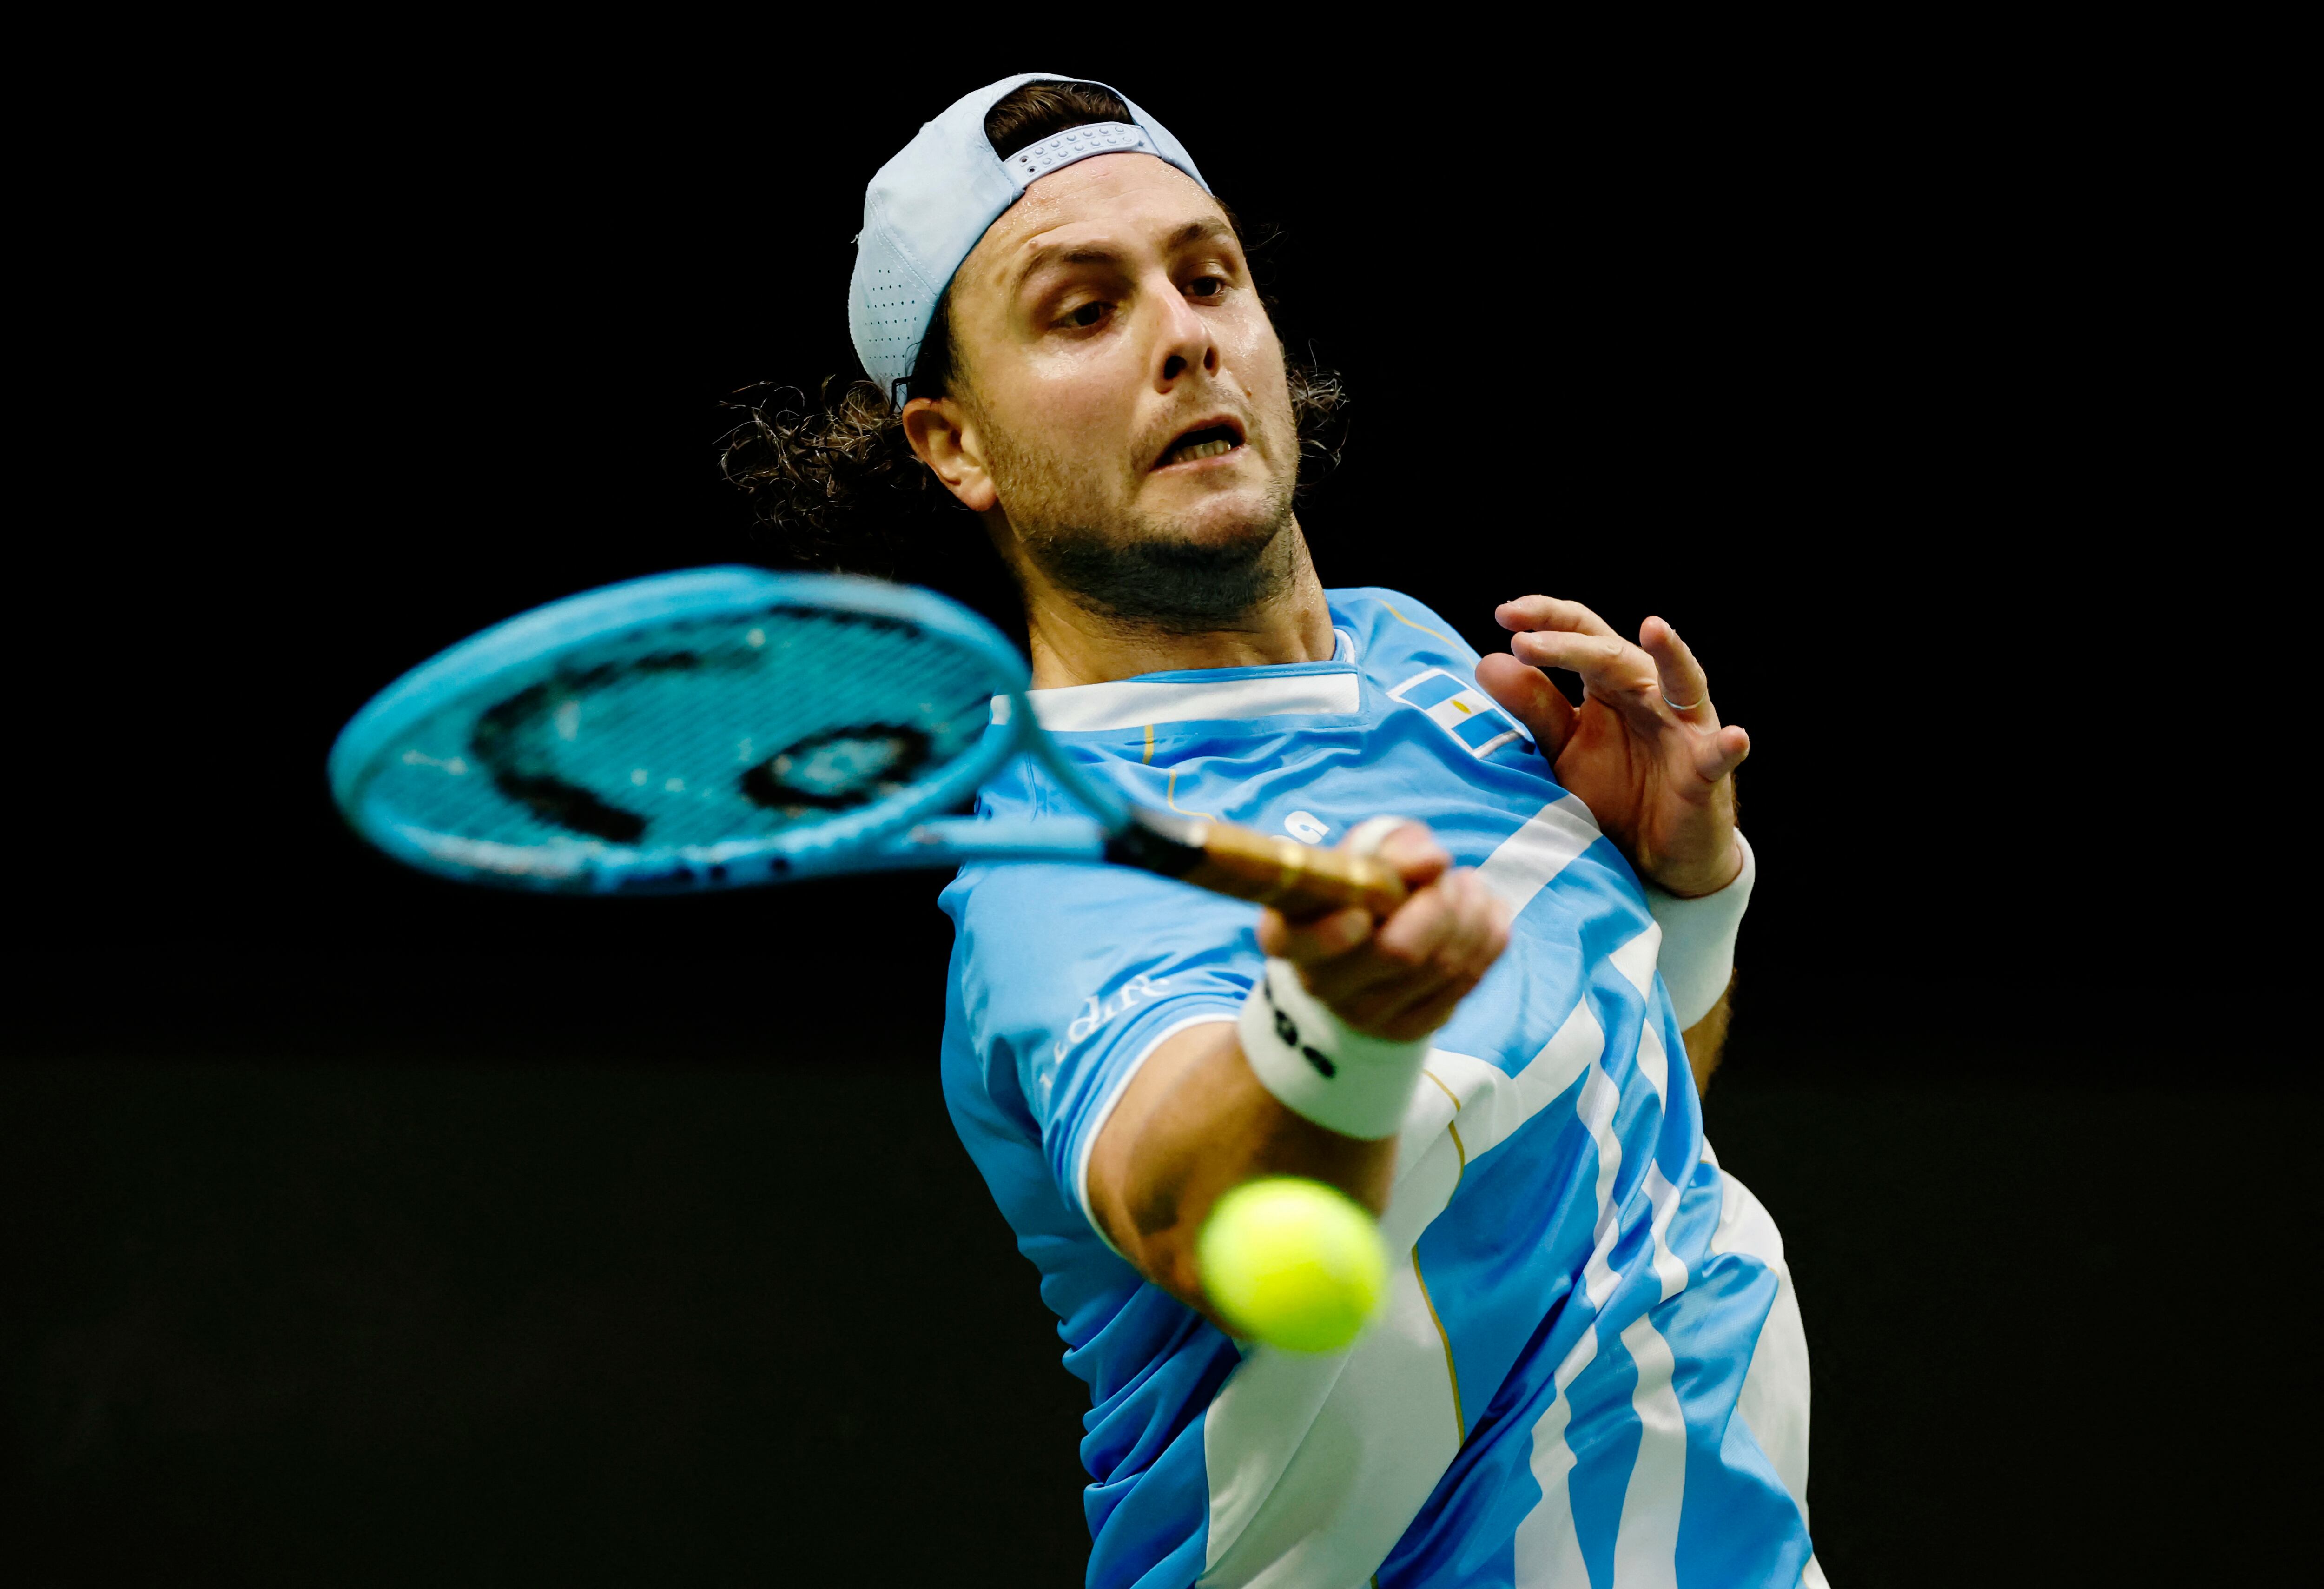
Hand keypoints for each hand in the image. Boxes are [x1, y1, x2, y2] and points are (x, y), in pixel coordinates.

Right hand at [1255, 822, 1510, 1041]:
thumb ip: (1394, 846)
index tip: (1363, 913)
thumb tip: (1433, 860)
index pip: (1295, 944)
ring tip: (1468, 886)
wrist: (1370, 951)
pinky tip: (1485, 913)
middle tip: (1449, 876)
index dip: (1330, 934)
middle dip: (1440, 902)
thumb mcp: (1369, 853)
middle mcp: (1323, 983)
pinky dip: (1489, 938)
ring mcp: (1369, 1014)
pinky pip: (1468, 980)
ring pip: (1443, 964)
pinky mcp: (1412, 1027)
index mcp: (1290, 934)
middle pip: (1397, 952)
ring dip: (1472, 914)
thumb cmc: (1363, 889)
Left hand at [1476, 597, 1748, 897]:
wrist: (1653, 857)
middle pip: (1614, 654)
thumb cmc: (1612, 793)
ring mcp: (1684, 729)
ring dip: (1672, 655)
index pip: (1582, 633)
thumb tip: (1487, 661)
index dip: (1546, 618)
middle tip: (1524, 641)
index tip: (1504, 615)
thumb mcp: (1564, 750)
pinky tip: (1733, 737)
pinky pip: (1718, 754)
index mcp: (1611, 683)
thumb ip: (1533, 709)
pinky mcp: (1706, 771)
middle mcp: (1651, 694)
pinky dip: (1726, 745)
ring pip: (1682, 683)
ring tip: (1655, 628)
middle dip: (1569, 644)